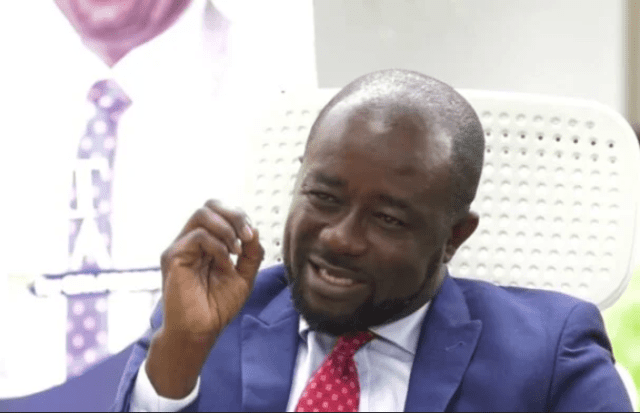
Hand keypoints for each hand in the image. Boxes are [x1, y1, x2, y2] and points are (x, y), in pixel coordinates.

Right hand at [146, 200, 263, 397]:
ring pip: (202, 214)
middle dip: (235, 214)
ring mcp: (181, 247)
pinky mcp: (173, 257)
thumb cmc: (217, 307)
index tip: (252, 236)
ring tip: (237, 250)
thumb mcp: (244, 276)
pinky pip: (197, 236)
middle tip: (247, 235)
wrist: (200, 331)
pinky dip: (217, 247)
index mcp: (207, 242)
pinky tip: (224, 264)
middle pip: (210, 204)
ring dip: (227, 228)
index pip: (221, 211)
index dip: (240, 217)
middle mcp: (192, 240)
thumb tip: (255, 231)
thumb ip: (251, 254)